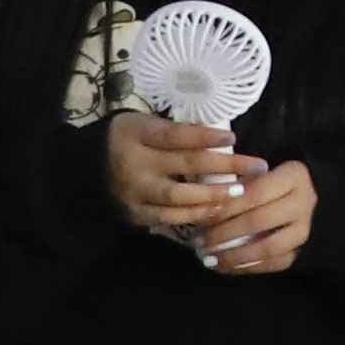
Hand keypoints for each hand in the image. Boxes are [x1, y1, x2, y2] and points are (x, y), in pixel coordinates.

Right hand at [107, 114, 255, 238]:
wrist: (88, 167)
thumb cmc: (130, 139)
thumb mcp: (147, 125)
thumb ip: (179, 132)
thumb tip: (223, 139)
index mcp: (137, 134)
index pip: (176, 136)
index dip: (205, 137)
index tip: (233, 139)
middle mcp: (134, 164)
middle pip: (185, 166)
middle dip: (225, 168)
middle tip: (256, 168)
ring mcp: (133, 192)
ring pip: (179, 198)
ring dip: (214, 197)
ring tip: (240, 194)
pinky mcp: (135, 214)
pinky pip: (170, 218)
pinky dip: (196, 216)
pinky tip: (218, 212)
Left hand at [193, 160, 318, 275]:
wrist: (295, 195)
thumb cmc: (263, 179)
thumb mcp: (251, 171)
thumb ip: (232, 184)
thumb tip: (203, 207)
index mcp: (294, 175)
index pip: (256, 192)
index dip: (228, 206)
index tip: (202, 217)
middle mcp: (306, 201)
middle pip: (261, 220)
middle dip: (225, 233)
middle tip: (199, 241)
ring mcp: (306, 228)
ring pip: (270, 247)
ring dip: (235, 256)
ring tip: (209, 259)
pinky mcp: (302, 249)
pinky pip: (275, 263)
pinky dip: (248, 268)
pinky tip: (225, 267)